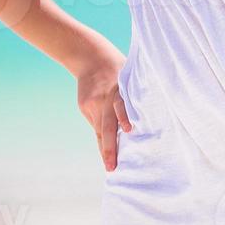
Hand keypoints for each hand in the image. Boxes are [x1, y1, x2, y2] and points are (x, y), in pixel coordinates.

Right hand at [76, 48, 131, 171]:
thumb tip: (139, 121)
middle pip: (107, 125)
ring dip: (105, 148)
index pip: (121, 105)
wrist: (92, 57)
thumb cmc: (119, 69)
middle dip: (110, 147)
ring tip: (110, 165)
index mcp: (119, 89)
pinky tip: (106, 151)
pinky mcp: (85, 106)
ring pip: (100, 129)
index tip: (130, 130)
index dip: (124, 117)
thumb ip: (133, 97)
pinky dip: (102, 136)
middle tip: (112, 166)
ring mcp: (93, 104)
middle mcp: (105, 98)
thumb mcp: (130, 77)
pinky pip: (95, 124)